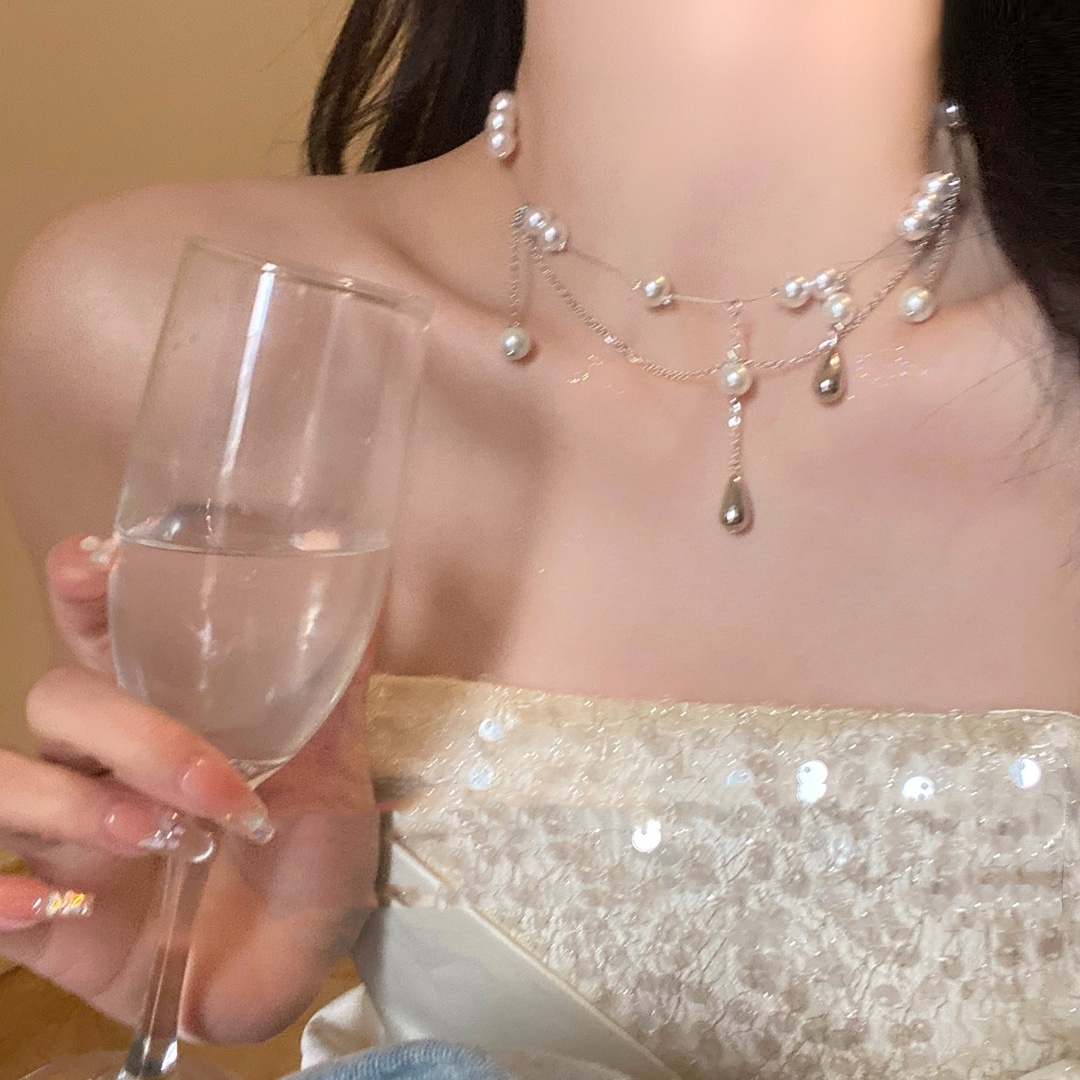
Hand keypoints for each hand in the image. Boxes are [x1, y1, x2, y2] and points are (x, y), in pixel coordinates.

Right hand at [0, 536, 378, 1042]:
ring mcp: (66, 842)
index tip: (97, 566)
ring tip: (157, 839)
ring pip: (6, 784)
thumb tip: (364, 588)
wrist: (296, 970)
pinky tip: (45, 909)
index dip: (83, 595)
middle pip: (59, 703)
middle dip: (130, 733)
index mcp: (162, 718)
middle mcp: (101, 766)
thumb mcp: (333, 772)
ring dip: (75, 806)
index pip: (100, 637)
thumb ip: (334, 689)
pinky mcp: (48, 922)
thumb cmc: (306, 859)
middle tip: (212, 787)